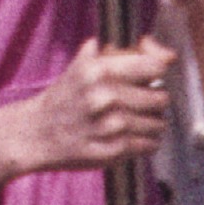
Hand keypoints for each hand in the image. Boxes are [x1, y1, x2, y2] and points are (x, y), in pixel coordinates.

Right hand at [0, 36, 174, 181]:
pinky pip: (149, 145)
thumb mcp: (84, 64)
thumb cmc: (65, 96)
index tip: (153, 77)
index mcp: (99, 70)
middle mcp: (105, 96)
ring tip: (137, 122)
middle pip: (161, 98)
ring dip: (152, 124)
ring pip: (158, 124)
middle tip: (143, 104)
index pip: (156, 67)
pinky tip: (133, 137)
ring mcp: (109, 126)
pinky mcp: (112, 151)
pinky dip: (146, 142)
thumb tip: (167, 54)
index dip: (158, 72)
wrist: (35, 133)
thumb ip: (124, 53)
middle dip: (155, 101)